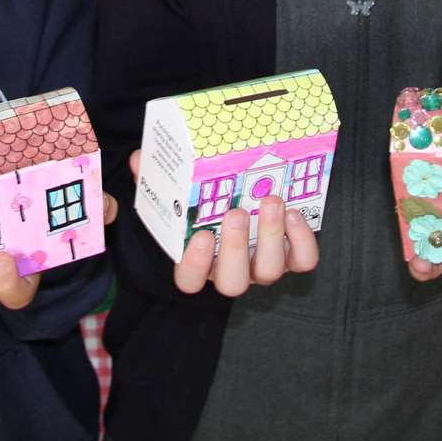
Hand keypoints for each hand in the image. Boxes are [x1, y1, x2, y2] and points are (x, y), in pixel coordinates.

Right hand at [128, 150, 318, 297]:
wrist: (241, 196)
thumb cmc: (202, 201)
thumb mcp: (175, 191)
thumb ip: (154, 178)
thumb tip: (138, 158)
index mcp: (197, 261)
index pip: (189, 280)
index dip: (194, 265)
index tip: (199, 236)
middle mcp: (230, 270)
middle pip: (232, 282)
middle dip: (235, 249)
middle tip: (236, 213)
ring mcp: (262, 266)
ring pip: (269, 272)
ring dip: (271, 236)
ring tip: (271, 200)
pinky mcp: (291, 256)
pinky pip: (303, 260)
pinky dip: (302, 240)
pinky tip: (295, 212)